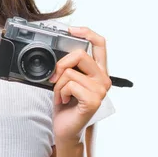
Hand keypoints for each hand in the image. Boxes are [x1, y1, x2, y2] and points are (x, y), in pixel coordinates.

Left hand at [49, 26, 111, 143]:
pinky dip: (60, 92)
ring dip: (58, 84)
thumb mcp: (66, 79)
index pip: (100, 44)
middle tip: (54, 77)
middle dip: (61, 64)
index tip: (71, 30)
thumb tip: (55, 51)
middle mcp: (103, 78)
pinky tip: (64, 101)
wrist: (64, 127)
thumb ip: (68, 65)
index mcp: (97, 70)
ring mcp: (100, 90)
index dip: (87, 32)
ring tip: (62, 94)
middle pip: (80, 54)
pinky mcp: (93, 100)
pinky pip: (69, 85)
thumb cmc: (65, 102)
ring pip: (70, 72)